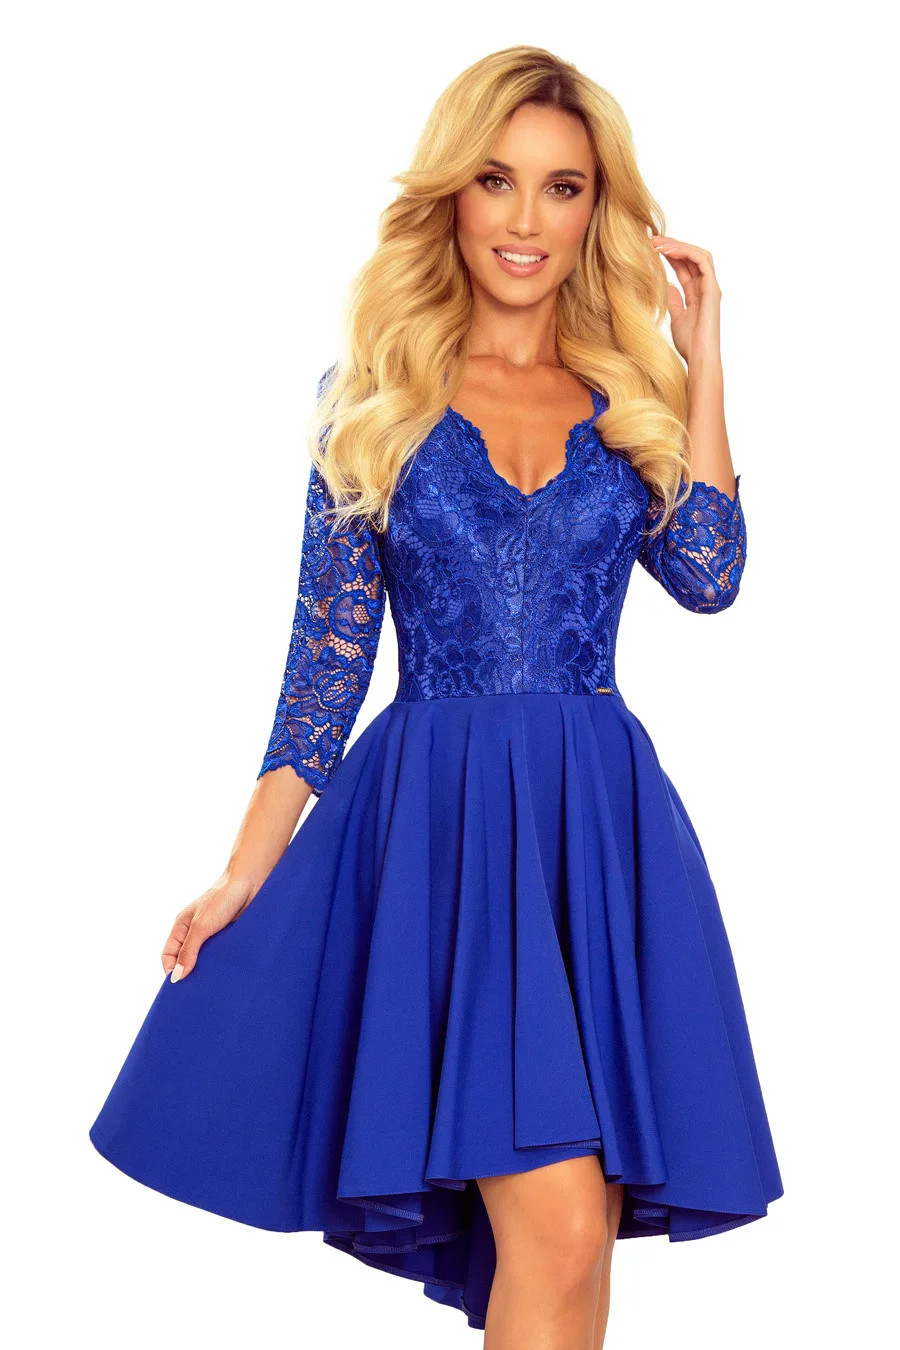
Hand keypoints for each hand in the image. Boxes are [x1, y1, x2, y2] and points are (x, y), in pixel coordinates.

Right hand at [162, 872, 258, 981]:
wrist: (251, 881)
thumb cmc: (222, 897)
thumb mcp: (201, 926)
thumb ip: (188, 952)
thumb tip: (175, 978)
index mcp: (182, 927)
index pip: (169, 955)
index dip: (171, 970)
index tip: (180, 987)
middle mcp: (195, 932)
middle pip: (186, 959)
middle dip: (190, 974)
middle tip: (197, 991)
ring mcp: (213, 935)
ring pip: (205, 959)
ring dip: (209, 970)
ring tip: (213, 985)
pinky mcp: (229, 937)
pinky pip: (223, 955)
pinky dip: (223, 964)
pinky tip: (228, 973)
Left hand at [650, 235, 721, 368]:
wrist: (699, 357)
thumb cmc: (690, 343)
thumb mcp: (676, 318)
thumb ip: (674, 301)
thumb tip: (667, 286)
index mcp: (696, 293)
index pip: (683, 267)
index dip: (669, 255)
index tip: (650, 249)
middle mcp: (705, 287)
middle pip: (690, 257)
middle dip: (672, 246)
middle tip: (651, 240)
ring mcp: (710, 287)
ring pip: (697, 255)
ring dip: (678, 246)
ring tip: (658, 243)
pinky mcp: (712, 289)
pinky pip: (702, 261)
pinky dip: (686, 252)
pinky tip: (668, 251)